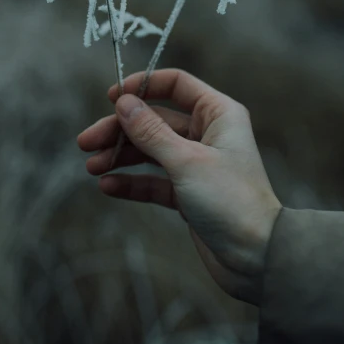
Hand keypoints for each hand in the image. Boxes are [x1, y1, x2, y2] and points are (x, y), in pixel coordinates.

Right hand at [77, 68, 281, 305]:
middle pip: (154, 119)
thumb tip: (124, 103)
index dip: (142, 86)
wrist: (257, 259)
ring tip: (92, 168)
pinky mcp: (188, 193)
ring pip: (150, 150)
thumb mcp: (186, 161)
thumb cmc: (231, 202)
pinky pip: (153, 181)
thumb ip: (151, 131)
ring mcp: (197, 164)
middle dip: (119, 130)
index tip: (111, 97)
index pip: (176, 84)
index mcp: (218, 114)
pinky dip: (131, 182)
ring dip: (120, 157)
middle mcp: (208, 134)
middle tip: (86, 143)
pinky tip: (108, 187)